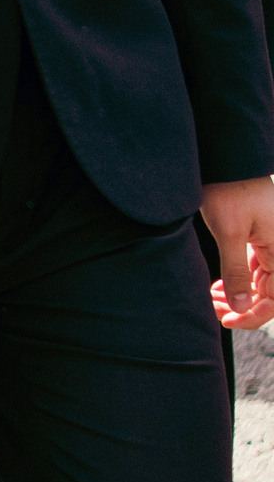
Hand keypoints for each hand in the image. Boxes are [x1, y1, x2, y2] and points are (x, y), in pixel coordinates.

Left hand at [202, 176, 273, 328]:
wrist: (226, 162)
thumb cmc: (229, 191)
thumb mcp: (230, 233)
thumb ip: (236, 271)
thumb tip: (241, 307)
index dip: (254, 315)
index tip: (227, 320)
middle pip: (270, 293)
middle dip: (243, 307)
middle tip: (215, 310)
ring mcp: (273, 246)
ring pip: (262, 283)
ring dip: (239, 296)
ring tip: (213, 300)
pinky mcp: (261, 240)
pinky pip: (255, 269)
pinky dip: (238, 281)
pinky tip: (219, 288)